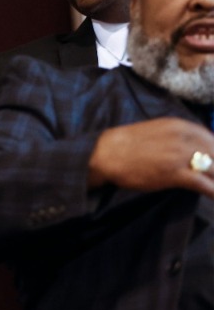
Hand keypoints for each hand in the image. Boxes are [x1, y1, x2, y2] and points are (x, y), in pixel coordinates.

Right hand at [88, 117, 213, 196]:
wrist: (105, 153)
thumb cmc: (126, 144)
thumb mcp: (156, 131)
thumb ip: (176, 137)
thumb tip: (190, 148)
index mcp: (181, 126)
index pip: (211, 138)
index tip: (213, 162)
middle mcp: (185, 138)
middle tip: (213, 175)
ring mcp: (181, 156)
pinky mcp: (175, 174)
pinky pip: (204, 184)